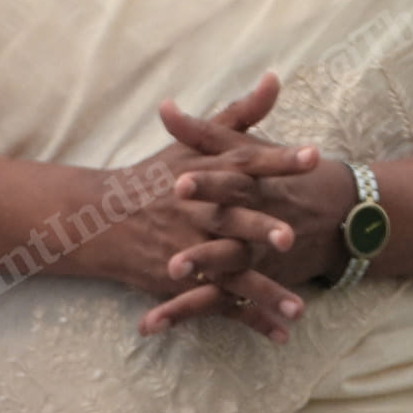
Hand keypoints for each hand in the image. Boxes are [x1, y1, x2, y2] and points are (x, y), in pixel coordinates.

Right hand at [101, 74, 317, 340]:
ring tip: (298, 307)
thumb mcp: (196, 143)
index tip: (313, 156)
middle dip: (259, 229)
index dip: (279, 160)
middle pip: (232, 220)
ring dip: (264, 290)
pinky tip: (280, 334)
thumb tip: (276, 78)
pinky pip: (220, 304)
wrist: (99, 220)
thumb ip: (241, 114)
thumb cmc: (155, 176)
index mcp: (207, 175)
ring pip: (230, 271)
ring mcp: (190, 250)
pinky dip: (250, 319)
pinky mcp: (183, 282)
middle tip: (291, 238)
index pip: (246, 163)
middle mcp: (198, 212)